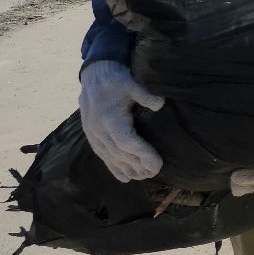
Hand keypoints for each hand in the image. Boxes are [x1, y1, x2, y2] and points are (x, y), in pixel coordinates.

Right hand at [78, 60, 165, 182]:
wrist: (94, 76)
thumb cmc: (117, 79)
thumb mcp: (132, 82)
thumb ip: (146, 94)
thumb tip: (160, 105)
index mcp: (109, 117)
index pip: (127, 142)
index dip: (142, 155)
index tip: (158, 163)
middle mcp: (98, 129)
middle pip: (120, 154)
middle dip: (138, 165)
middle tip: (156, 172)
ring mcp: (93, 135)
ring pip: (111, 158)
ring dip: (127, 169)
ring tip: (145, 177)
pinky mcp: (92, 137)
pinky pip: (103, 156)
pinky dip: (114, 168)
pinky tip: (126, 178)